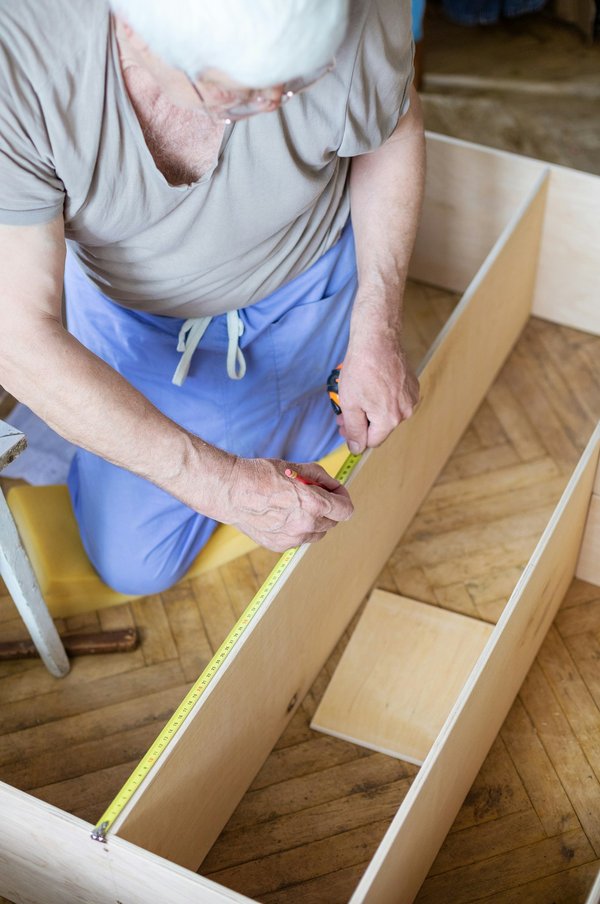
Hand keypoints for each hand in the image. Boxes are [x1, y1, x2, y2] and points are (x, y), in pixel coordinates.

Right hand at [224, 457, 353, 551]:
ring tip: (294, 505)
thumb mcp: (297, 467)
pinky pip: (298, 539)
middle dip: (327, 508)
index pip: (346, 510)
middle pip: (332, 522)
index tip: (335, 494)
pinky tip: (281, 515)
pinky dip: (296, 529)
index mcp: (314, 503)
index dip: (343, 499)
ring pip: (316, 533)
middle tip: (312, 495)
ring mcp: (293, 538)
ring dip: (313, 520)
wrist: (232, 491)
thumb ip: (321, 479)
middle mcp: (306, 524)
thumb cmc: (262, 475)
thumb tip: (334, 488)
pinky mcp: (280, 546)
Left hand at [337, 325, 418, 453]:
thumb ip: (354, 430)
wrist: (377, 340)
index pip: (372, 441)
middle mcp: (405, 412)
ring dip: (371, 411)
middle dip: (362, 423)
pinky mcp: (412, 387)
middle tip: (345, 413)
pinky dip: (383, 399)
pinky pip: (396, 401)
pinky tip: (371, 387)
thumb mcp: (350, 404)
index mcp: (389, 419)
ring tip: (357, 397)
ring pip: (388, 414)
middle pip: (381, 428)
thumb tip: (357, 449)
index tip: (344, 425)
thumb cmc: (361, 369)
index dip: (355, 436)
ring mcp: (411, 398)